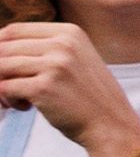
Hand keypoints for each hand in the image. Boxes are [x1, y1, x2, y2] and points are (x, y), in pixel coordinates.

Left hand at [0, 23, 117, 141]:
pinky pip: (4, 87)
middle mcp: (62, 44)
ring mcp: (54, 65)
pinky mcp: (44, 87)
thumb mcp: (76, 60)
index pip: (15, 30)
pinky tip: (25, 107)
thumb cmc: (89, 97)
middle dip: (0, 70)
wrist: (112, 126)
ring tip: (17, 99)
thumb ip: (46, 49)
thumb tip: (2, 46)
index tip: (5, 67)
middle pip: (5, 48)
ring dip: (1, 85)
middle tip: (9, 88)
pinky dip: (7, 100)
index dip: (1, 48)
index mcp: (69, 33)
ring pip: (1, 67)